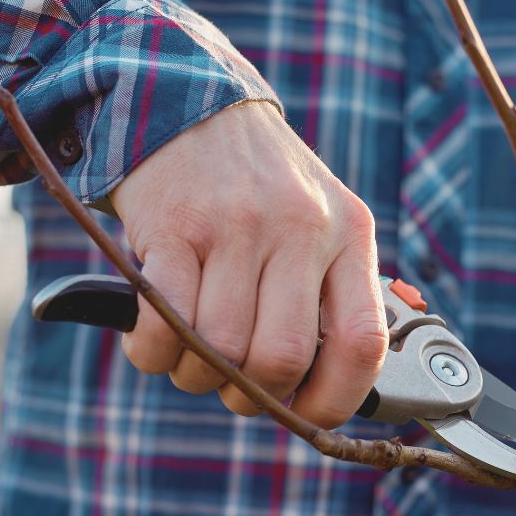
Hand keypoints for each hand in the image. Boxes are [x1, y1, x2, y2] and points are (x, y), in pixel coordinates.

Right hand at [112, 101, 387, 427]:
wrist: (188, 100)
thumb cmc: (260, 182)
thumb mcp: (322, 219)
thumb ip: (331, 292)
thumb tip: (327, 387)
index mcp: (349, 233)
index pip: (363, 343)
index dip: (335, 399)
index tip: (307, 414)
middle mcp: (301, 228)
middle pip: (280, 358)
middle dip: (251, 395)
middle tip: (234, 385)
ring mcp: (236, 225)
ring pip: (218, 349)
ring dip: (195, 374)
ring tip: (190, 354)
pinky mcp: (173, 225)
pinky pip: (162, 323)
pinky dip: (152, 351)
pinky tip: (154, 338)